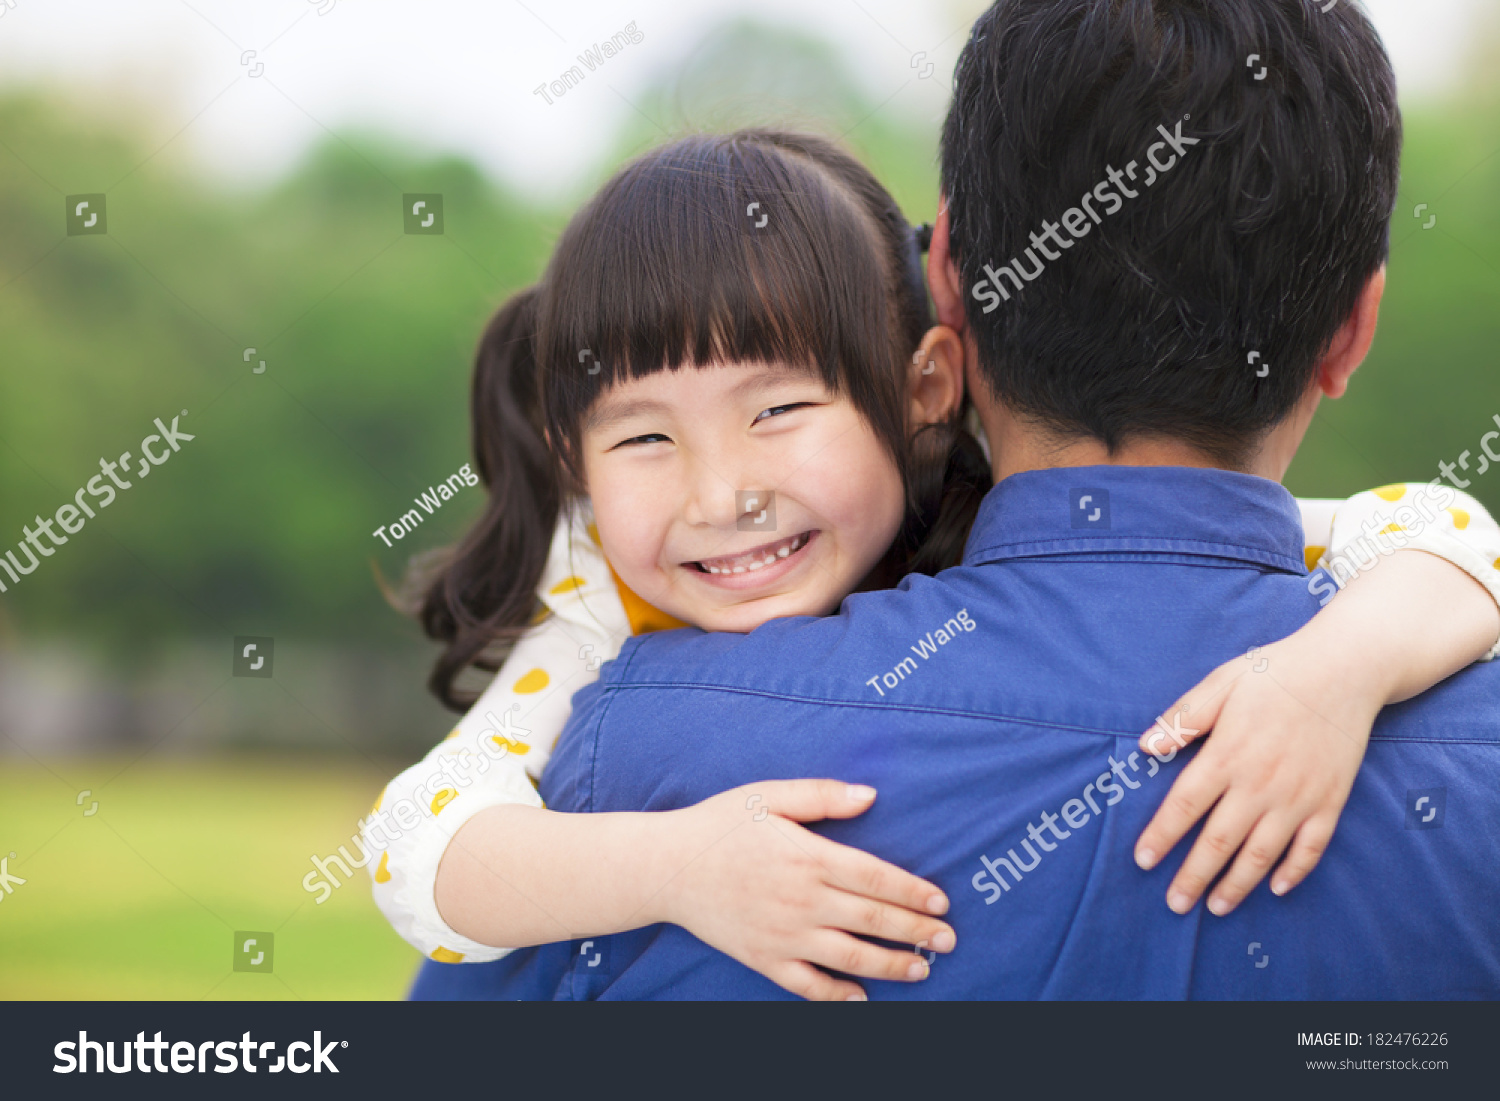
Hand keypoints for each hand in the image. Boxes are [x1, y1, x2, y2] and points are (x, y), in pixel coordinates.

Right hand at [652, 780, 953, 1000]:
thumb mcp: (769, 795)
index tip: (942, 902)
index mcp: (808, 857)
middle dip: (916, 932)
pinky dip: (837, 995)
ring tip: (922, 970)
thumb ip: (822, 795)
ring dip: (891, 966)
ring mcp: (783, 934)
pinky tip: (863, 999)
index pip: (876, 878)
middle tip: (948, 940)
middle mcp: (802, 900)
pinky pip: (807, 984)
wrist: (666, 867)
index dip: (914, 892)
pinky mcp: (763, 958)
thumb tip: (871, 795)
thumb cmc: (720, 825)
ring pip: (850, 957)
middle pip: (873, 920)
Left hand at [1133, 639, 1378, 915]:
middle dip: (1194, 877)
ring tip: (1216, 907)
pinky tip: (1276, 888)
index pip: (1184, 805)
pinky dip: (1294, 871)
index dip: (1161, 836)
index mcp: (1228, 754)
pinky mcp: (1330, 800)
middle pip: (1219, 841)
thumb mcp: (1221, 683)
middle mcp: (1261, 783)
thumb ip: (1183, 719)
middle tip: (1174, 904)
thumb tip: (1144, 747)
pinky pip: (1311, 847)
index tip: (1143, 861)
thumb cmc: (1275, 672)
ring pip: (1262, 853)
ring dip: (1237, 884)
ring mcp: (1299, 796)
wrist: (1346, 668)